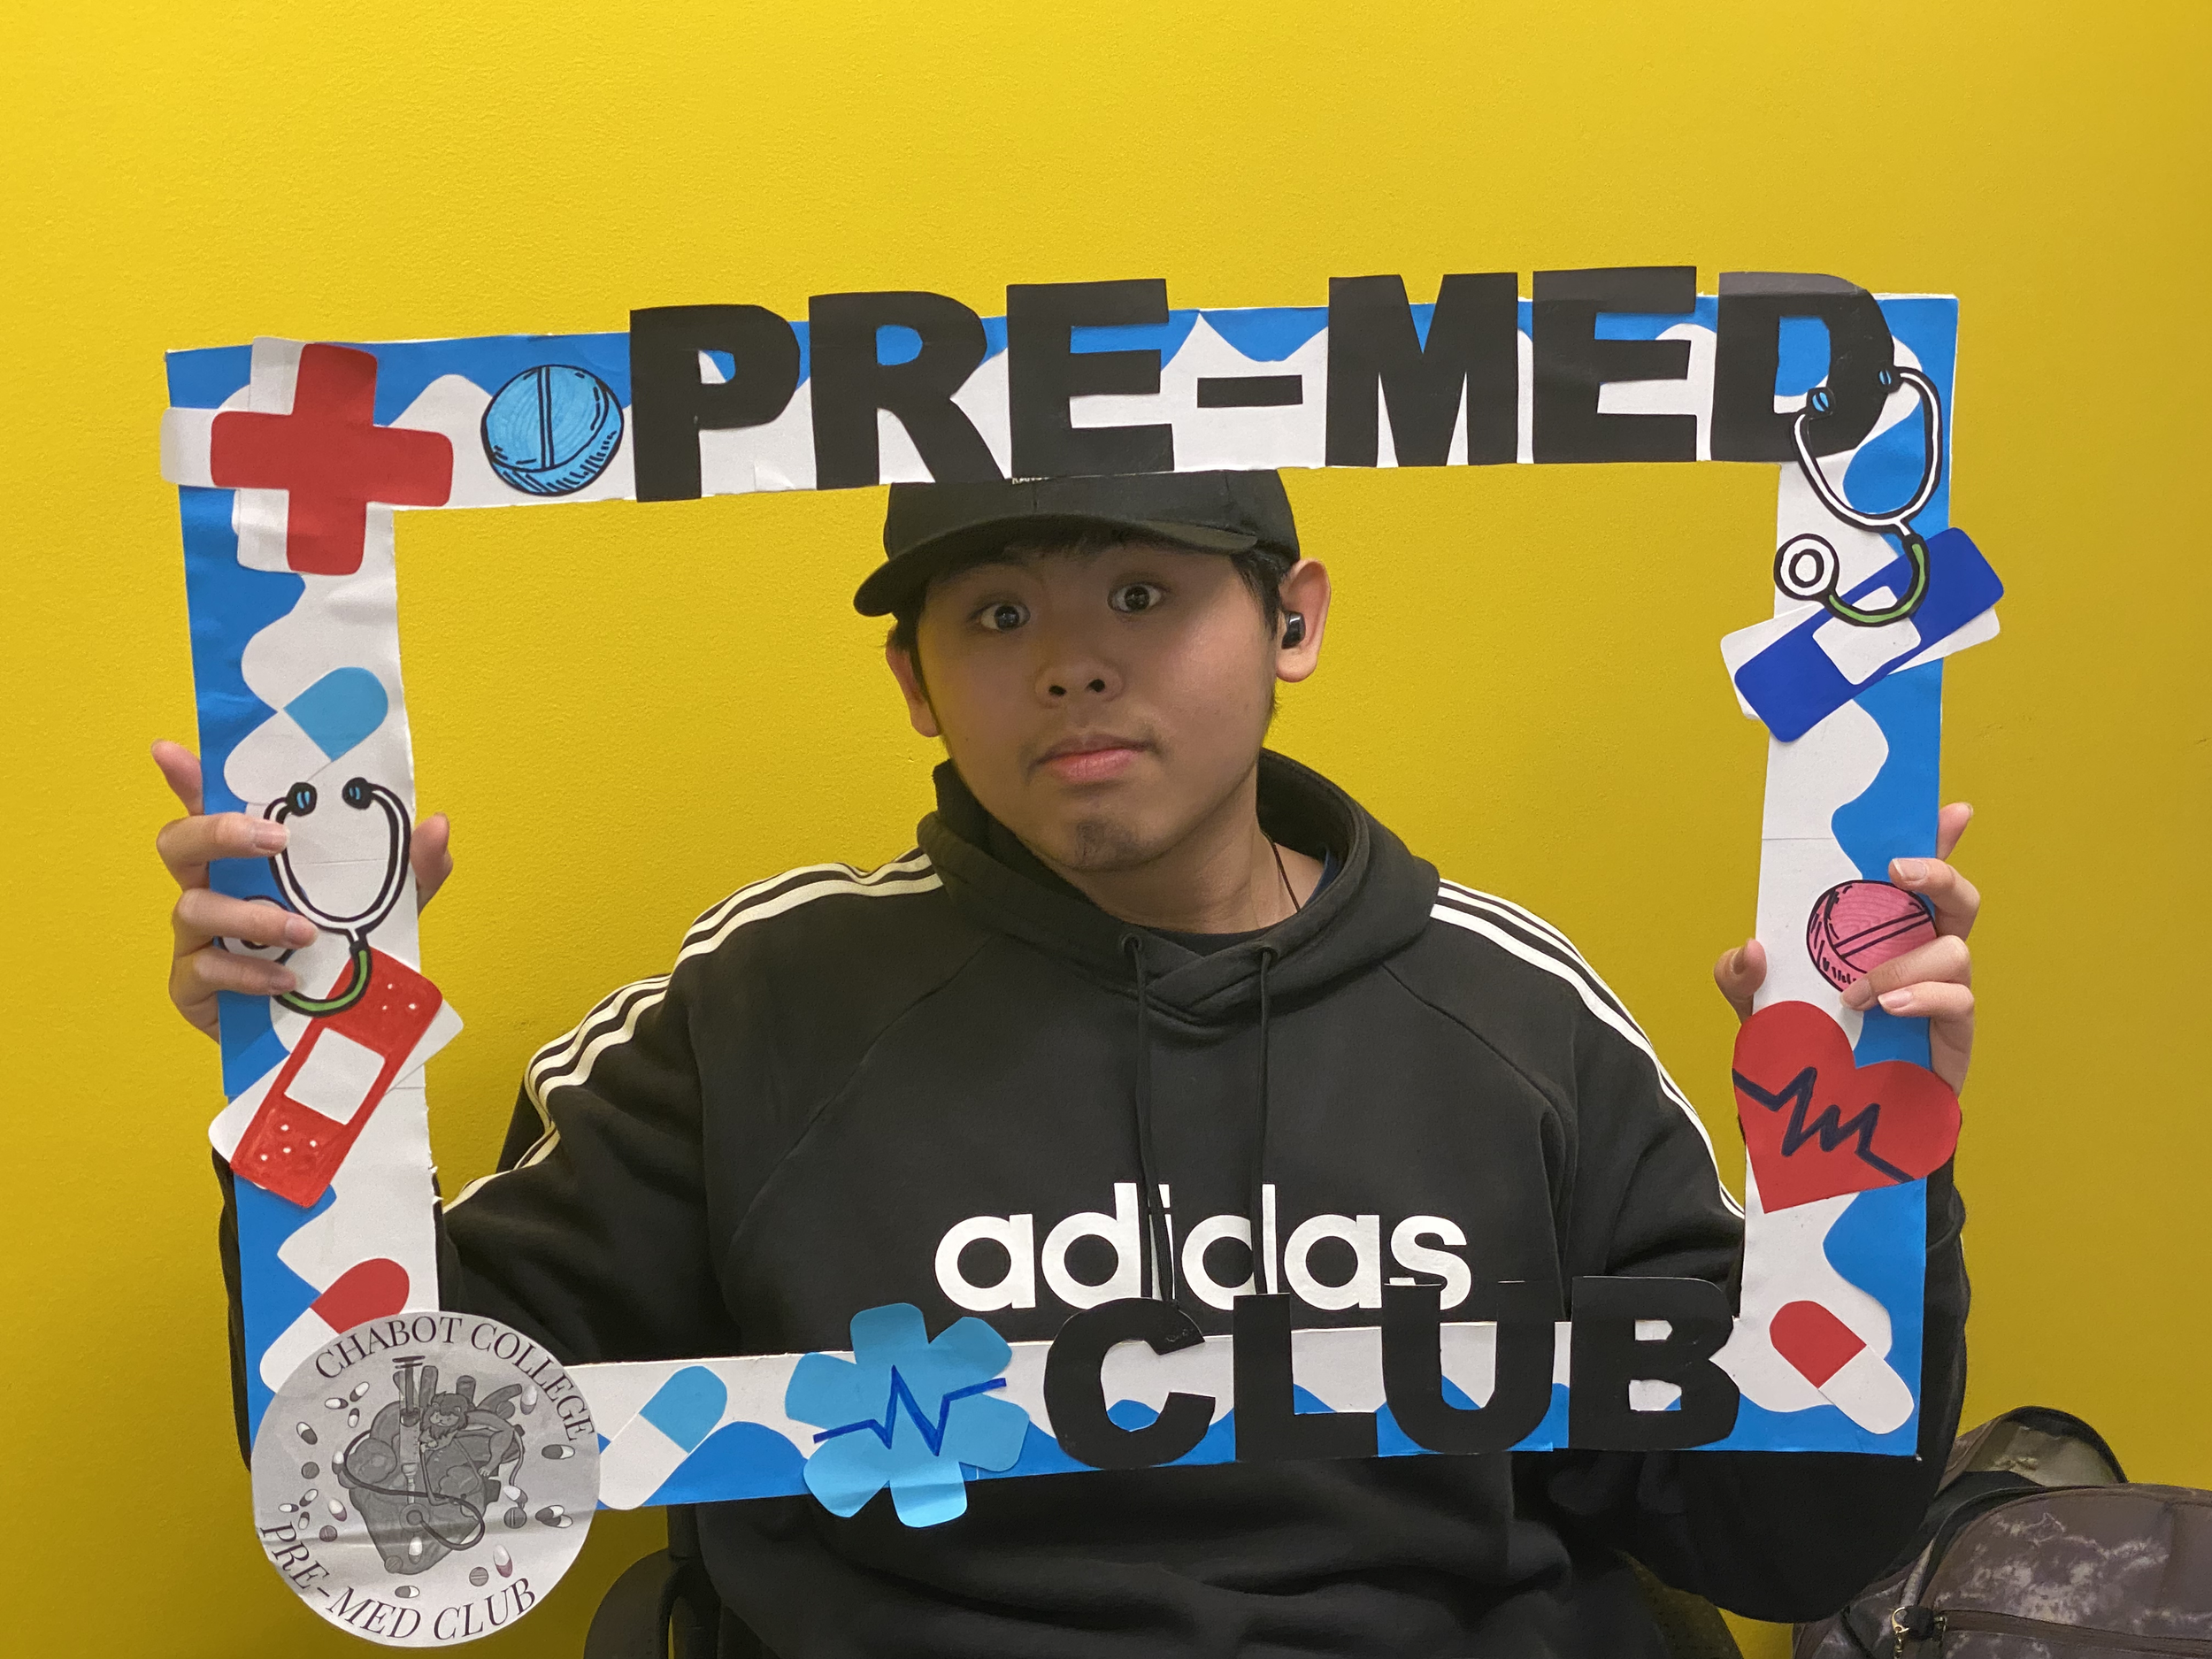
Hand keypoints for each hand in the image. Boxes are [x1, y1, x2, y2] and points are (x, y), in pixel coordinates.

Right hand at [153, 741, 452, 1040]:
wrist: (334, 1030)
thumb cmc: (348, 950)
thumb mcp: (392, 906)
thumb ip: (414, 867)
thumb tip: (437, 824)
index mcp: (248, 858)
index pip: (208, 806)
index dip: (187, 778)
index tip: (171, 750)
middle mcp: (212, 887)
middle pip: (178, 842)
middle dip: (219, 832)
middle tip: (276, 839)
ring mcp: (197, 938)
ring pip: (193, 908)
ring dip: (252, 917)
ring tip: (304, 932)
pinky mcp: (192, 987)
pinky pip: (203, 971)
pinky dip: (246, 972)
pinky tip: (284, 978)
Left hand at [1713, 803, 1978, 1093]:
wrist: (1824, 1115)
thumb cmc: (1803, 1044)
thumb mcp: (1754, 1004)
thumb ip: (1739, 973)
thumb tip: (1751, 949)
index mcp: (1881, 931)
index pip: (1914, 879)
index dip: (1937, 840)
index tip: (1951, 811)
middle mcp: (1919, 953)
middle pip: (1958, 899)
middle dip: (1938, 875)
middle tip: (1896, 872)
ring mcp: (1942, 992)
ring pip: (1955, 949)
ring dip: (1903, 962)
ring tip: (1857, 993)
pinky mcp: (1953, 1033)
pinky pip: (1959, 1000)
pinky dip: (1923, 997)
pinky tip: (1889, 1007)